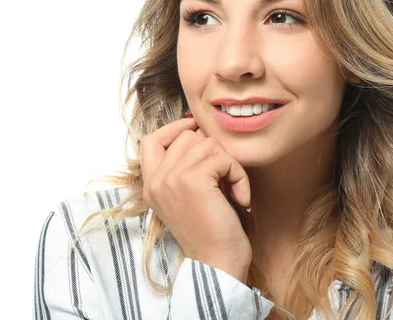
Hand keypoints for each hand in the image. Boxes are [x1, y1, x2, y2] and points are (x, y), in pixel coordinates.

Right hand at [140, 116, 252, 282]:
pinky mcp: (193, 180)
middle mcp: (156, 181)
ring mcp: (172, 179)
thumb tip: (196, 131)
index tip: (197, 130)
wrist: (217, 264)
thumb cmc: (210, 231)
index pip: (150, 140)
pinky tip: (241, 198)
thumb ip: (182, 168)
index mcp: (151, 185)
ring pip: (207, 144)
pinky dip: (239, 175)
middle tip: (223, 178)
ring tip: (232, 189)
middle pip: (186, 136)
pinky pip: (224, 158)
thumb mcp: (186, 196)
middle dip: (212, 151)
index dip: (175, 128)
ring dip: (229, 164)